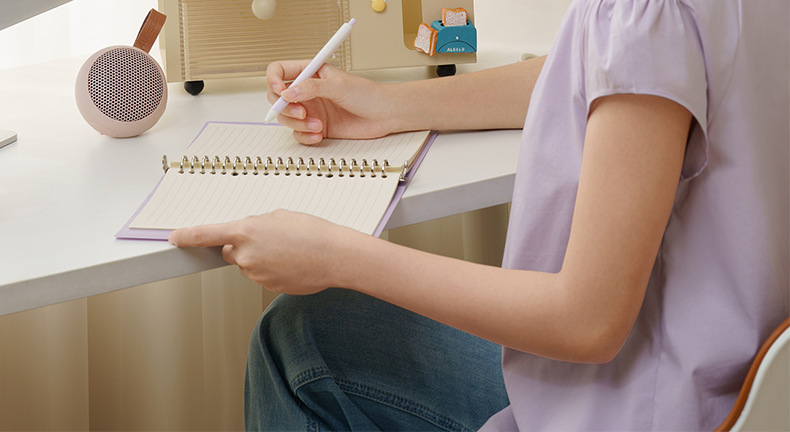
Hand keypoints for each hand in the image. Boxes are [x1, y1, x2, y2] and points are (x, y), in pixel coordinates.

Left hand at [168, 210, 359, 294]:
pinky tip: (293, 263)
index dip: (186, 236)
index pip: (205, 235)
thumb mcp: (279, 217)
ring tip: (289, 251)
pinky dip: (275, 269)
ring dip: (263, 258)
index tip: (174, 238)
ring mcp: (256, 274)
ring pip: (250, 265)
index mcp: (245, 231)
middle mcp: (246, 254)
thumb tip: (250, 233)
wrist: (334, 256)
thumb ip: (256, 224)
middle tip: (271, 240)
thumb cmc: (312, 233)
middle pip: (231, 251)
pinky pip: (264, 276)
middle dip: (244, 246)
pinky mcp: (268, 287)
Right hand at [266, 60, 397, 143]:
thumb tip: (287, 93)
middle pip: (277, 98)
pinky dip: (305, 136)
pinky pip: (299, 134)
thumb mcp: (338, 85)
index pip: (279, 71)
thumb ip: (311, 88)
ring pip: (287, 118)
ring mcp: (311, 110)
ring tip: (317, 125)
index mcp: (310, 73)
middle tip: (301, 112)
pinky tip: (318, 135)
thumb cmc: (367, 94)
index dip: (273, 80)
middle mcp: (307, 91)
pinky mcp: (316, 127)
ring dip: (298, 124)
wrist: (384, 115)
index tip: (280, 91)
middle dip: (284, 107)